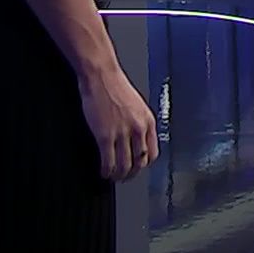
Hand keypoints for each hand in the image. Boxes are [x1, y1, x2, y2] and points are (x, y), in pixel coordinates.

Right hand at [79, 63, 158, 180]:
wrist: (101, 75)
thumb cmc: (115, 86)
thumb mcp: (136, 105)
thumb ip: (139, 123)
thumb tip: (136, 139)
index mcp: (148, 121)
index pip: (152, 152)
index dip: (144, 164)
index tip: (137, 167)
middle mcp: (138, 128)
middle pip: (139, 162)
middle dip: (131, 174)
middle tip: (124, 177)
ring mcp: (122, 133)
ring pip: (124, 166)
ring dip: (118, 176)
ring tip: (112, 177)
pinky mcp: (105, 136)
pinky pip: (108, 162)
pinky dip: (106, 171)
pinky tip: (103, 172)